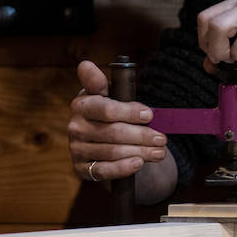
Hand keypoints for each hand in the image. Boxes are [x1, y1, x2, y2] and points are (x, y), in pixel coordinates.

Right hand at [68, 60, 167, 182]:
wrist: (99, 139)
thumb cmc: (107, 111)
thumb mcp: (106, 93)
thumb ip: (99, 80)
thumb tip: (86, 65)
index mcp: (81, 104)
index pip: (106, 109)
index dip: (129, 112)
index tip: (150, 115)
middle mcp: (75, 126)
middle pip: (114, 132)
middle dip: (142, 135)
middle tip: (162, 138)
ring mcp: (76, 148)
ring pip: (113, 152)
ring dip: (140, 152)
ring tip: (159, 151)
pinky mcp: (81, 168)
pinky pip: (103, 171)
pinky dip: (123, 168)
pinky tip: (139, 163)